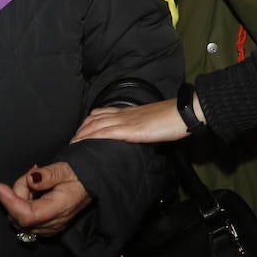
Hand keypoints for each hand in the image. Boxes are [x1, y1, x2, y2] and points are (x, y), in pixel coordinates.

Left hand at [0, 161, 92, 237]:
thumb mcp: (65, 169)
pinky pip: (22, 218)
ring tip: (37, 181)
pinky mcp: (42, 228)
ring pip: (18, 217)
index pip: (27, 215)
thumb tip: (31, 179)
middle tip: (33, 175)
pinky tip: (34, 192)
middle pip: (19, 215)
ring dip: (20, 197)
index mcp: (58, 210)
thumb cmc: (77, 176)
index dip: (9, 202)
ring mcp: (46, 229)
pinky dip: (23, 203)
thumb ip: (47, 175)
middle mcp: (51, 224)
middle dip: (18, 192)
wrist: (87, 184)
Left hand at [73, 98, 191, 144]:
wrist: (183, 113)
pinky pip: (106, 132)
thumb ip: (142, 127)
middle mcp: (124, 114)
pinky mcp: (131, 130)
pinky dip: (92, 137)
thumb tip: (138, 135)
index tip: (80, 132)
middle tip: (72, 141)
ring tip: (74, 144)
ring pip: (96, 124)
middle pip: (95, 118)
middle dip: (81, 129)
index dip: (89, 121)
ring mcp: (126, 121)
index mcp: (129, 112)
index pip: (102, 113)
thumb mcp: (153, 122)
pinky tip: (85, 144)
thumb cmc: (173, 119)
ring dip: (82, 134)